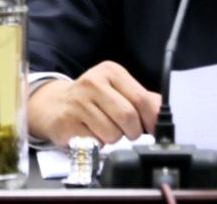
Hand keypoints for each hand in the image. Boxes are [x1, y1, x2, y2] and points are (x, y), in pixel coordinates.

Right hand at [27, 61, 160, 145]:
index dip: (151, 119)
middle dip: (133, 131)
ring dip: (114, 139)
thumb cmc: (91, 98)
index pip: (141, 98)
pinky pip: (94, 143)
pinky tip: (91, 134)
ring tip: (105, 130)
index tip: (152, 128)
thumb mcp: (117, 89)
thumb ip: (142, 98)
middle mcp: (93, 83)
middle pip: (128, 117)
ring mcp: (78, 103)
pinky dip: (98, 145)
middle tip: (128, 132)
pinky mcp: (67, 123)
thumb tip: (162, 111)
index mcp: (110, 72)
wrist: (54, 104)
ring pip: (112, 133)